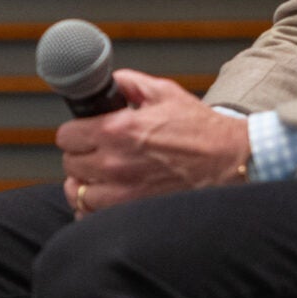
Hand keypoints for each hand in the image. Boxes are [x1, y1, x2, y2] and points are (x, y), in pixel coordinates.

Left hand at [57, 69, 249, 216]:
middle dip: (81, 156)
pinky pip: (92, 216)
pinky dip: (93, 208)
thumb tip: (107, 82)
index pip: (66, 136)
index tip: (84, 134)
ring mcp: (121, 192)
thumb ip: (129, 83)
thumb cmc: (202, 130)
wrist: (230, 162)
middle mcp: (114, 163)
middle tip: (97, 153)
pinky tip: (106, 197)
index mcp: (117, 130)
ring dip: (85, 183)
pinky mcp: (132, 212)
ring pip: (77, 192)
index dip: (75, 133)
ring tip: (99, 176)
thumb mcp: (164, 93)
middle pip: (70, 164)